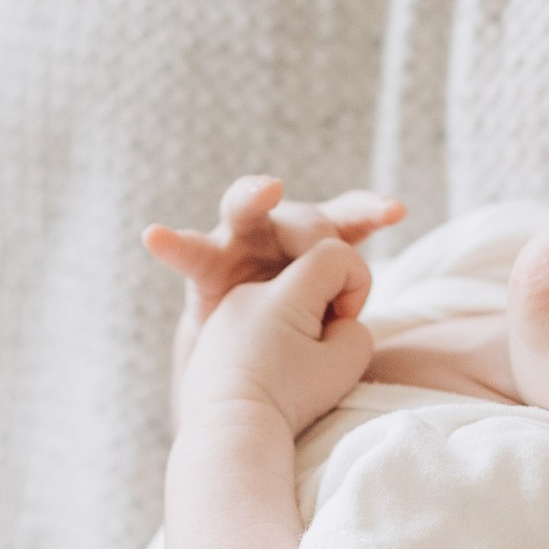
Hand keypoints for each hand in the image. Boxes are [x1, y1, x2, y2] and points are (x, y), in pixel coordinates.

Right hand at [146, 175, 402, 382]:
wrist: (242, 362)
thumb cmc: (295, 336)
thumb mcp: (327, 325)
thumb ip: (341, 316)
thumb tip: (350, 324)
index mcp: (321, 244)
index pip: (351, 219)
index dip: (371, 211)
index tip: (394, 211)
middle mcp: (281, 232)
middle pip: (303, 215)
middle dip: (316, 230)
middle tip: (324, 248)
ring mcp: (241, 241)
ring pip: (246, 207)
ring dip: (255, 194)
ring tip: (267, 187)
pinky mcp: (207, 264)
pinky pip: (189, 252)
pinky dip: (172, 244)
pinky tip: (153, 235)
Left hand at [183, 235, 375, 436]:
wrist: (224, 436)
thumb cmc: (287, 400)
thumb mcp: (345, 364)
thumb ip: (356, 331)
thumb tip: (339, 322)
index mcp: (282, 291)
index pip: (335, 254)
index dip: (355, 286)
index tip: (341, 328)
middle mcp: (249, 292)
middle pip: (307, 275)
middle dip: (326, 305)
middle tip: (321, 348)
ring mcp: (227, 313)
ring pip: (280, 300)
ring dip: (298, 323)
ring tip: (293, 367)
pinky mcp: (214, 336)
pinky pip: (255, 322)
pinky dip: (272, 339)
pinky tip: (268, 377)